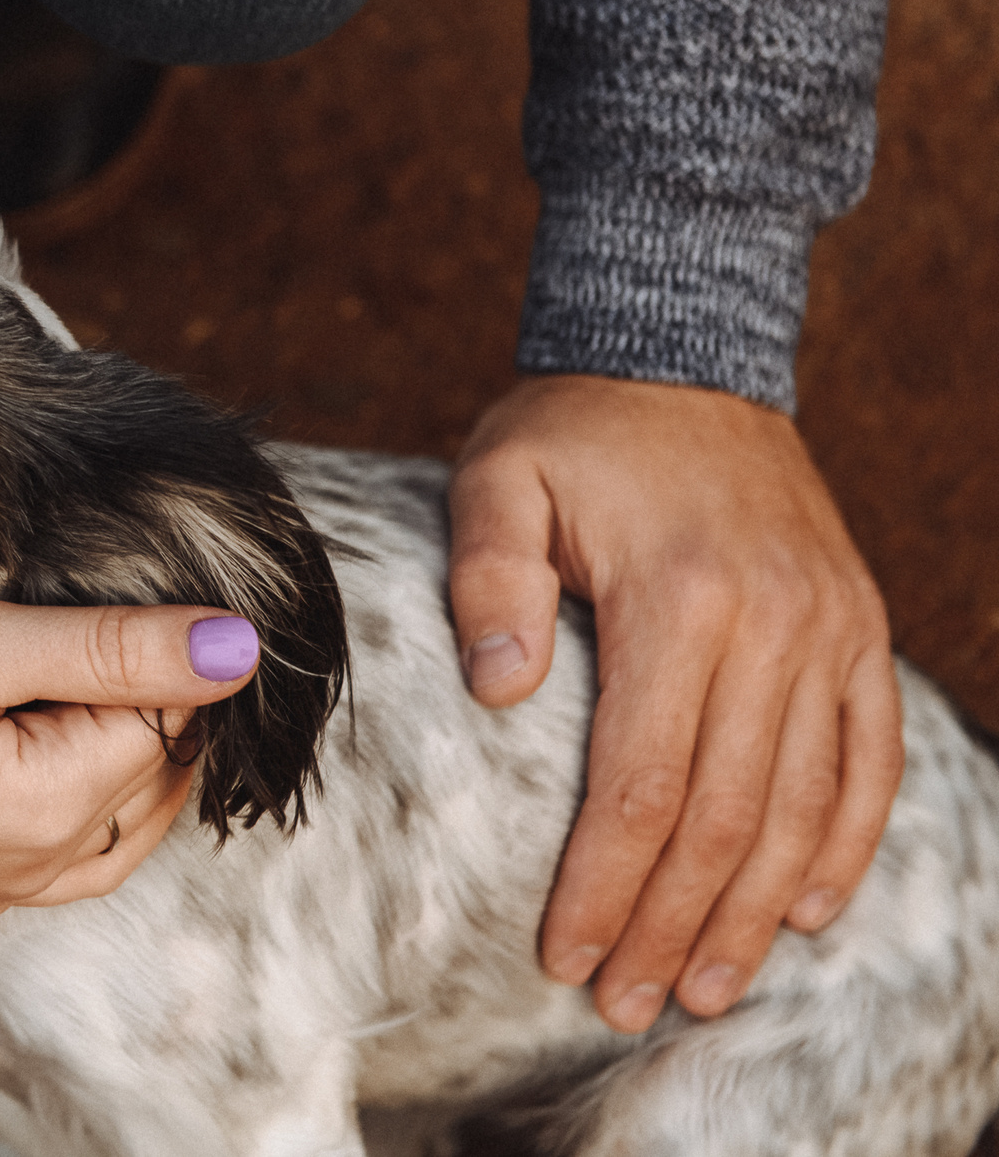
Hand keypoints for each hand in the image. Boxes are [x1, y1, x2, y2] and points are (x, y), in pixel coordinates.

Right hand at [0, 596, 263, 936]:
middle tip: (54, 599)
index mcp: (48, 815)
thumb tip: (242, 646)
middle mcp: (34, 876)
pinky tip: (5, 712)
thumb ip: (106, 646)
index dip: (147, 631)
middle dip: (134, 686)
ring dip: (101, 731)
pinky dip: (57, 773)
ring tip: (37, 646)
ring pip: (112, 808)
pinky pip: (53, 837)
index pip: (170, 712)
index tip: (81, 569)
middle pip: (153, 767)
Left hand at [448, 374, 900, 1031]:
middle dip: (668, 925)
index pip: (642, 781)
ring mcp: (830, 629)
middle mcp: (773, 622)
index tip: (561, 955)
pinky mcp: (859, 628)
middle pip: (724, 816)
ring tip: (701, 988)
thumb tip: (498, 692)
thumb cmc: (571, 431)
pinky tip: (806, 912)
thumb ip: (490, 582)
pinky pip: (870, 760)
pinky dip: (845, 845)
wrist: (683, 356)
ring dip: (754, 912)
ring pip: (803, 807)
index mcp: (680, 595)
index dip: (604, 883)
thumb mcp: (496, 479)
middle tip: (624, 1002)